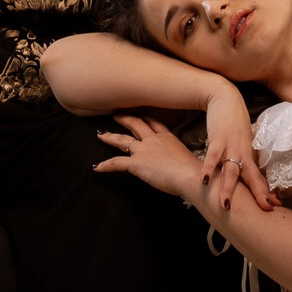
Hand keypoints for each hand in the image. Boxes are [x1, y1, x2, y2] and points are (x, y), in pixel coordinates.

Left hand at [96, 112, 214, 201]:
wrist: (189, 176)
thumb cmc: (195, 171)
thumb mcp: (189, 159)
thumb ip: (182, 160)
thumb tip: (185, 167)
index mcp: (168, 138)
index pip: (154, 123)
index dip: (145, 118)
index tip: (139, 114)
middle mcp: (154, 140)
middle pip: (136, 124)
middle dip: (125, 118)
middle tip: (116, 114)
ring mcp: (144, 150)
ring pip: (122, 140)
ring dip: (110, 136)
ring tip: (101, 134)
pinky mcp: (136, 163)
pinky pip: (116, 162)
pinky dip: (105, 165)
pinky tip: (97, 167)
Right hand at [202, 83, 274, 220]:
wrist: (226, 99)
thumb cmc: (234, 124)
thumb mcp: (243, 143)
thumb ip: (244, 160)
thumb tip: (248, 178)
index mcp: (249, 156)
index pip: (260, 177)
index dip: (266, 192)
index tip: (275, 206)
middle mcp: (243, 153)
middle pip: (251, 177)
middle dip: (258, 194)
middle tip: (265, 209)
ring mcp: (231, 146)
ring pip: (231, 171)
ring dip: (228, 189)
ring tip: (226, 205)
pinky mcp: (218, 139)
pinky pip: (212, 157)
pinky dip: (208, 169)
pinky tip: (204, 180)